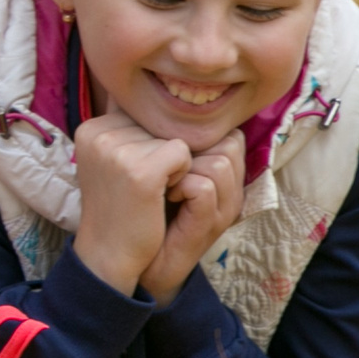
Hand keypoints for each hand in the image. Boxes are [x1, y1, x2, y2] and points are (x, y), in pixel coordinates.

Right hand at [71, 110, 193, 296]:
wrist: (110, 253)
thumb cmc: (119, 206)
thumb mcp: (111, 159)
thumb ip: (127, 126)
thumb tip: (157, 87)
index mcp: (90, 127)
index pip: (144, 112)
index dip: (152, 142)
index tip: (133, 173)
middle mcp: (98, 132)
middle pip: (160, 123)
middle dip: (163, 152)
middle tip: (143, 185)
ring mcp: (118, 150)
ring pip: (174, 137)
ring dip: (173, 164)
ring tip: (151, 191)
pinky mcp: (141, 170)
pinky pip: (184, 153)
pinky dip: (182, 174)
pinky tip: (162, 194)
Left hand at [138, 133, 246, 304]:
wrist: (128, 263)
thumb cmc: (135, 211)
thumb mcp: (146, 167)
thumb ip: (155, 136)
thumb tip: (133, 94)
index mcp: (220, 171)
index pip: (226, 131)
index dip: (189, 134)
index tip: (157, 149)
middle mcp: (230, 187)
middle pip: (228, 140)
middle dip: (185, 148)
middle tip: (158, 170)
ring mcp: (225, 207)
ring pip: (218, 161)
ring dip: (178, 168)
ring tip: (159, 186)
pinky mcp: (212, 224)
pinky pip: (203, 185)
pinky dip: (178, 186)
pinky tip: (161, 196)